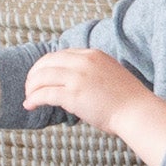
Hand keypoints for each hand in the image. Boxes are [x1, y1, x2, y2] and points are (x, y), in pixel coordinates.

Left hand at [22, 48, 165, 165]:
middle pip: (46, 62)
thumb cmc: (126, 100)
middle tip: (29, 87)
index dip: (45, 65)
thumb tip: (73, 83)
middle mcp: (83, 61)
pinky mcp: (73, 95)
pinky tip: (29, 105)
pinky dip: (33, 99)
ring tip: (28, 97)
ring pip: (41, 77)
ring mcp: (77, 77)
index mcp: (92, 54)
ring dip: (30, 87)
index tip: (40, 76)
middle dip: (33, 75)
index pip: (60, 54)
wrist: (137, 111)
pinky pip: (44, 93)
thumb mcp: (108, 74)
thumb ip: (90, 72)